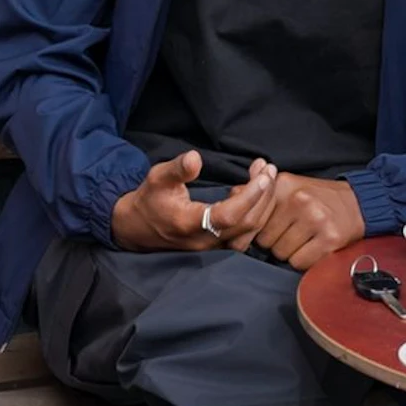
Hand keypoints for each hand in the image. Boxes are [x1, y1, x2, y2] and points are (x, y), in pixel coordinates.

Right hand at [111, 151, 276, 251]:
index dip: (249, 197)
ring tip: (264, 177)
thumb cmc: (150, 200)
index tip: (263, 175)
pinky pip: (246, 234)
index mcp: (189, 224)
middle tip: (268, 168)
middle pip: (246, 224)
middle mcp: (205, 241)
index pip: (228, 216)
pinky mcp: (218, 247)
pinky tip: (253, 193)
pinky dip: (256, 213)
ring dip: (263, 204)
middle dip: (263, 195)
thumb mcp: (157, 178)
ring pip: (250, 232)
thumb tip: (195, 157)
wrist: (138, 228)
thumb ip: (177, 169)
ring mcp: (213, 248)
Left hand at [252, 173, 365, 271]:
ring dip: (288, 252)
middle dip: (274, 242)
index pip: (252, 219)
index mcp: (283, 185)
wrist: (359, 203)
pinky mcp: (329, 239)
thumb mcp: (289, 186)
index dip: (252, 232)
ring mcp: (315, 219)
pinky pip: (299, 263)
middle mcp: (298, 200)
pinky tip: (313, 248)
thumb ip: (260, 194)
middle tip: (290, 233)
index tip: (257, 236)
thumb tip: (231, 196)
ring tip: (302, 239)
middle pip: (265, 240)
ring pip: (280, 254)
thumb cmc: (318, 198)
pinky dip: (303, 261)